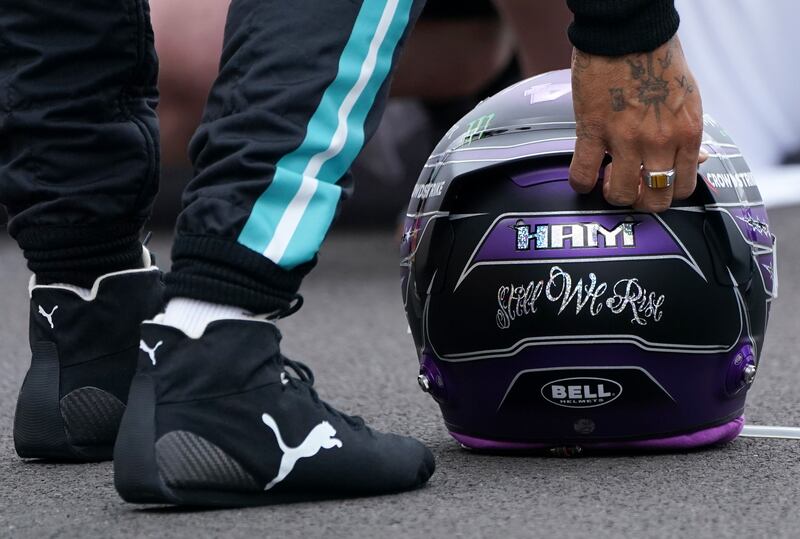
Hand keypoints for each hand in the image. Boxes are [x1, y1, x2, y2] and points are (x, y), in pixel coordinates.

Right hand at [569, 36, 704, 211]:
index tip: (656, 184)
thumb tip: (697, 160)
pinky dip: (581, 182)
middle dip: (642, 200)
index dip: (668, 192)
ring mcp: (626, 140)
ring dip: (613, 193)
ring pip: (621, 195)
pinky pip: (583, 175)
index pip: (683, 187)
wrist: (627, 33)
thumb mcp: (689, 100)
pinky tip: (584, 176)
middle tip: (632, 187)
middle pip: (654, 200)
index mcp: (687, 134)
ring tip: (608, 178)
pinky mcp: (594, 133)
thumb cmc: (657, 59)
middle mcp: (660, 142)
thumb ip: (689, 135)